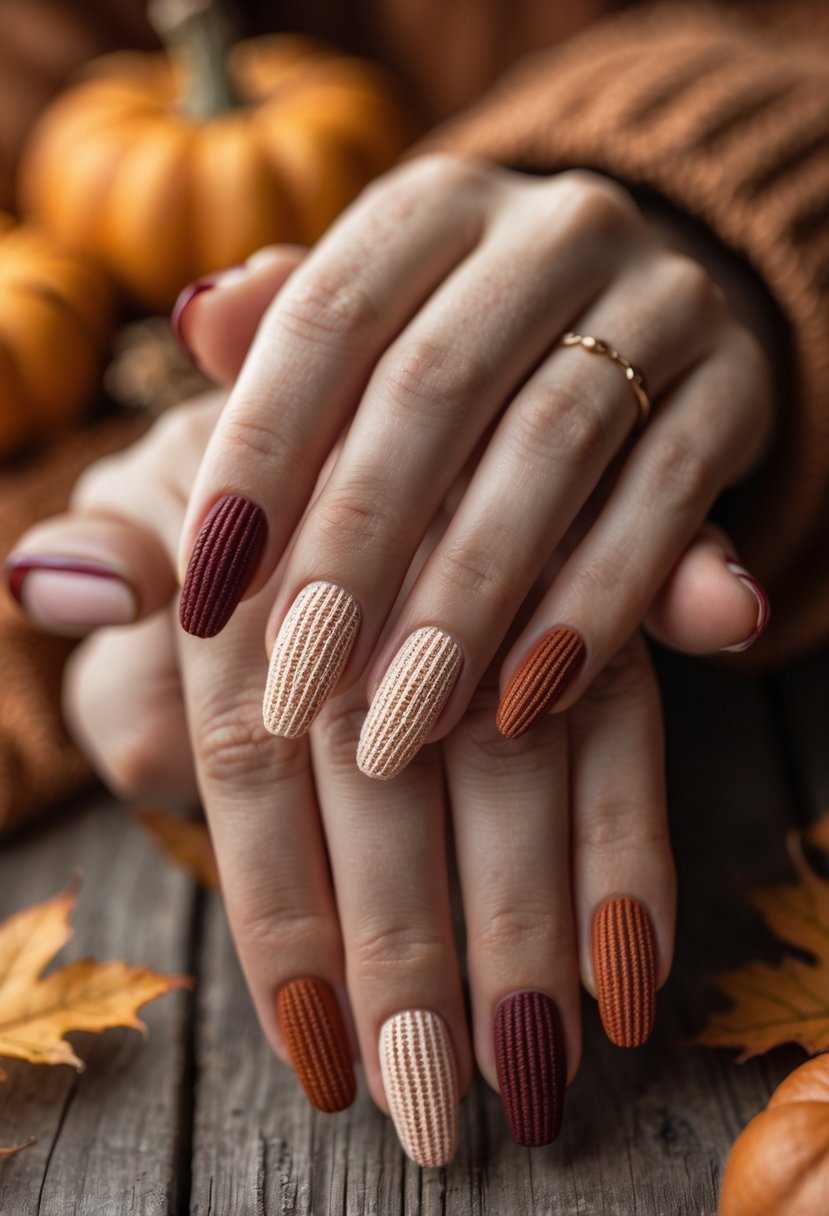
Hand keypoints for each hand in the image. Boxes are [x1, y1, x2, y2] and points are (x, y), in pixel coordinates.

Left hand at [7, 415, 762, 1163]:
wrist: (358, 386)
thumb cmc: (239, 476)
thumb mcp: (150, 491)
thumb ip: (108, 551)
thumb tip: (55, 583)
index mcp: (261, 540)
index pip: (255, 753)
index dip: (282, 904)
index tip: (311, 1041)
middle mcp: (384, 551)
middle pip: (392, 779)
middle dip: (412, 944)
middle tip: (430, 1097)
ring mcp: (499, 565)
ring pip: (514, 762)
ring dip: (528, 921)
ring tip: (535, 1066)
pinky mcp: (591, 580)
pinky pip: (625, 715)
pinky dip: (629, 840)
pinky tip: (631, 961)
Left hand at [174, 156, 772, 779]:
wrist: (643, 314)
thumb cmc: (468, 348)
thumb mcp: (376, 329)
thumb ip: (282, 339)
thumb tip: (194, 320)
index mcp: (435, 204)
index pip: (325, 317)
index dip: (259, 458)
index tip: (209, 593)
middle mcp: (552, 227)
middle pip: (434, 390)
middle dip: (357, 553)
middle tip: (298, 687)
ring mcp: (662, 296)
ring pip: (552, 451)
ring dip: (470, 600)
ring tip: (401, 719)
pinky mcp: (738, 382)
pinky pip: (666, 501)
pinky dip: (596, 604)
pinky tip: (531, 699)